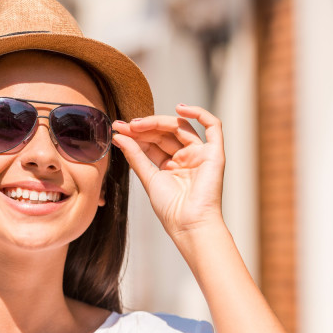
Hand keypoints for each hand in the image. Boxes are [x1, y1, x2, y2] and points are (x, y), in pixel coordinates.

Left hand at [112, 104, 224, 238]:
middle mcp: (186, 158)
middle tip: (124, 125)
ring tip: (138, 123)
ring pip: (181, 127)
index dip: (136, 134)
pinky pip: (213, 127)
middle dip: (143, 128)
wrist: (188, 224)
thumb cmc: (171, 209)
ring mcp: (200, 154)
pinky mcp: (214, 154)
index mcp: (171, 165)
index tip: (118, 129)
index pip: (152, 143)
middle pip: (165, 133)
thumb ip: (135, 156)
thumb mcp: (148, 178)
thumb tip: (119, 136)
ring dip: (159, 122)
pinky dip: (200, 113)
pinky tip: (180, 108)